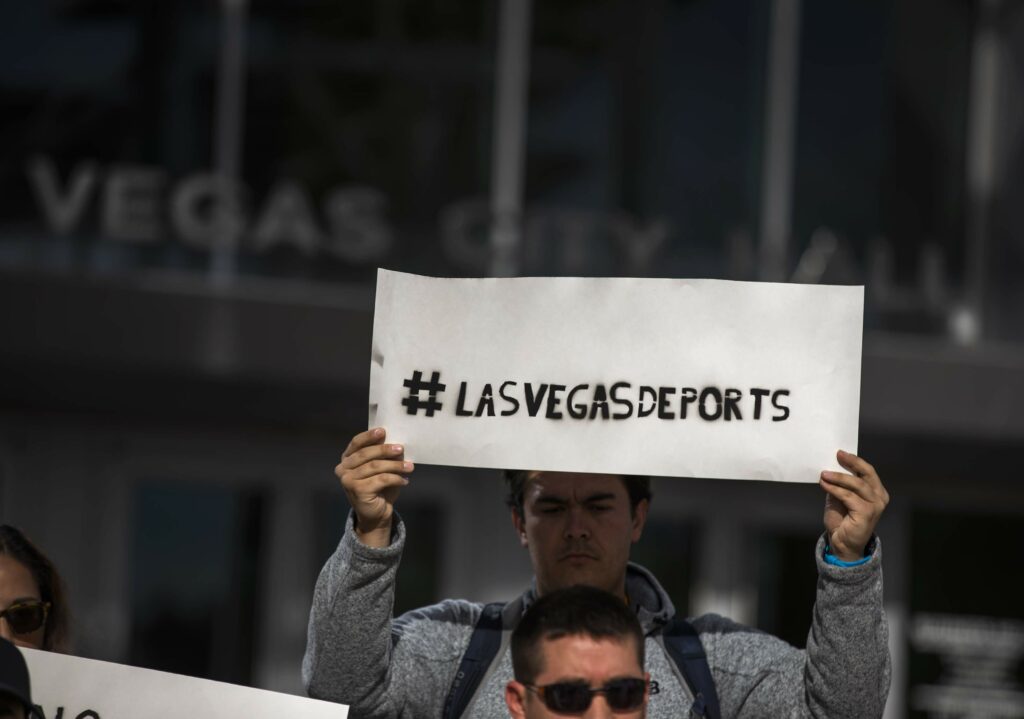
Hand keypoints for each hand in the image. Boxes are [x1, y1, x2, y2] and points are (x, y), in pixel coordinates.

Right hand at [336, 427, 413, 547]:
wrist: (376, 514)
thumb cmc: (379, 488)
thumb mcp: (381, 469)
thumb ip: (383, 456)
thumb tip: (397, 444)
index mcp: (347, 459)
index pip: (356, 443)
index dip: (369, 436)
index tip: (383, 431)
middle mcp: (343, 469)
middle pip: (366, 454)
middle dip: (385, 450)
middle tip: (401, 449)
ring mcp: (348, 480)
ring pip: (375, 466)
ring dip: (395, 465)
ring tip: (410, 467)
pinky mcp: (357, 490)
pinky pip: (381, 479)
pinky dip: (395, 478)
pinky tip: (404, 481)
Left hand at [819, 450, 888, 561]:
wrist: (842, 543)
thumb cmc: (842, 519)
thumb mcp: (840, 497)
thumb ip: (840, 483)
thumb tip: (831, 466)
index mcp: (876, 491)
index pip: (867, 471)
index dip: (855, 460)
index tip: (840, 452)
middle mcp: (879, 497)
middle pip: (866, 473)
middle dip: (852, 462)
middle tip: (837, 455)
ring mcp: (875, 506)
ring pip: (856, 484)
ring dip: (838, 477)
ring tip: (823, 474)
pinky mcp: (867, 513)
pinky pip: (848, 496)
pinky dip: (835, 489)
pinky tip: (824, 484)